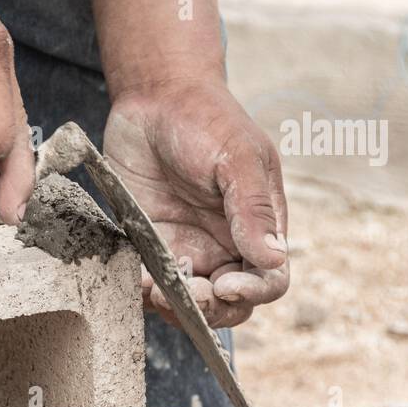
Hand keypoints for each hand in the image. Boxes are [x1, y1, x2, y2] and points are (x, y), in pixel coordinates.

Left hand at [103, 76, 288, 328]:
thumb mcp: (237, 157)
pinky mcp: (145, 244)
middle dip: (210, 309)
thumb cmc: (206, 120)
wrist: (152, 97)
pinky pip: (146, 281)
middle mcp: (223, 245)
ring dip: (172, 306)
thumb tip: (273, 259)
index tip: (226, 284)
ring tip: (153, 287)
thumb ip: (253, 209)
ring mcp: (183, 247)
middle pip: (228, 303)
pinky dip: (140, 290)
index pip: (269, 280)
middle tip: (186, 293)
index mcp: (258, 227)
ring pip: (186, 302)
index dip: (253, 292)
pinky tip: (134, 277)